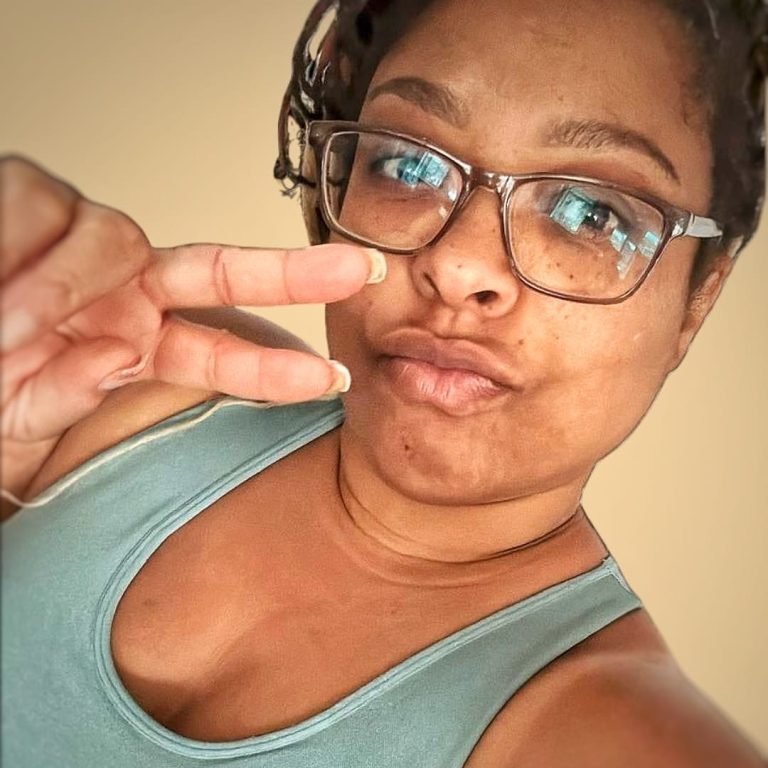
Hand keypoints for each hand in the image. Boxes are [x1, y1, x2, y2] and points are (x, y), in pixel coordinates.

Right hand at [0, 156, 383, 447]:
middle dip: (292, 273)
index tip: (331, 380)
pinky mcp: (32, 203)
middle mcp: (128, 292)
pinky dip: (24, 248)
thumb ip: (71, 397)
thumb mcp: (21, 419)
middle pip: (220, 272)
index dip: (275, 368)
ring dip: (65, 285)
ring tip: (8, 324)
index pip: (220, 351)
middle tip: (360, 270)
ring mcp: (88, 249)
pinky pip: (43, 208)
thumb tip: (118, 355)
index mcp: (140, 343)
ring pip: (113, 239)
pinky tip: (0, 276)